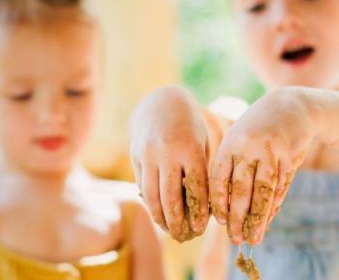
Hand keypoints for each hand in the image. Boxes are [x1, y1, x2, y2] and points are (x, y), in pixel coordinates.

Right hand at [130, 86, 209, 240]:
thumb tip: (203, 207)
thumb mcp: (201, 142)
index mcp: (190, 149)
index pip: (196, 190)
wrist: (160, 102)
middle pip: (171, 198)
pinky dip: (150, 202)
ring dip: (159, 217)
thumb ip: (200, 171)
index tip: (200, 229)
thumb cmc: (189, 125)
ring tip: (168, 230)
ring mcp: (148, 155)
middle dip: (177, 222)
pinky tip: (157, 213)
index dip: (199, 213)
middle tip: (183, 237)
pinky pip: (142, 185)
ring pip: (152, 196)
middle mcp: (167, 153)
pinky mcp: (135, 156)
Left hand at [210, 88, 314, 244]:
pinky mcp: (290, 156)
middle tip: (235, 238)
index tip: (219, 222)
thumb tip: (224, 206)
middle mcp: (248, 147)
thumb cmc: (258, 128)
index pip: (219, 178)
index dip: (218, 202)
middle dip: (237, 217)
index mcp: (230, 143)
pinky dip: (274, 205)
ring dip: (258, 218)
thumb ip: (231, 168)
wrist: (292, 107)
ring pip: (263, 192)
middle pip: (240, 189)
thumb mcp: (239, 139)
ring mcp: (270, 151)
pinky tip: (269, 219)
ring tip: (253, 238)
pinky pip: (280, 187)